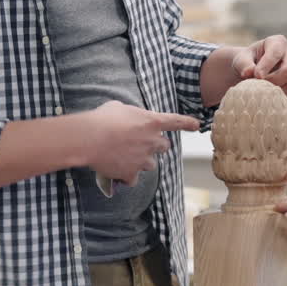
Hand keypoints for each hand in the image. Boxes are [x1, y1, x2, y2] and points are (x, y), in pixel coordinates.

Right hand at [85, 101, 199, 185]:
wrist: (89, 138)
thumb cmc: (102, 119)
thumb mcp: (118, 107)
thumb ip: (130, 114)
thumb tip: (126, 118)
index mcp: (151, 122)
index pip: (176, 121)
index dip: (187, 123)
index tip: (197, 125)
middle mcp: (152, 141)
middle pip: (164, 146)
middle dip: (155, 145)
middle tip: (139, 143)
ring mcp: (143, 159)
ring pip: (151, 164)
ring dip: (142, 161)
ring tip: (124, 156)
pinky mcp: (132, 173)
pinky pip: (134, 178)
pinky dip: (127, 176)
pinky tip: (117, 170)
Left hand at [232, 35, 286, 100]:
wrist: (254, 71)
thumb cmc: (247, 62)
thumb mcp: (241, 59)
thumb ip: (244, 64)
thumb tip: (248, 72)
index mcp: (278, 43)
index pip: (276, 53)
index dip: (267, 65)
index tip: (256, 75)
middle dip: (272, 81)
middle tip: (258, 86)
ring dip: (275, 92)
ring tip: (261, 92)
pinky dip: (279, 98)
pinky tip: (268, 97)